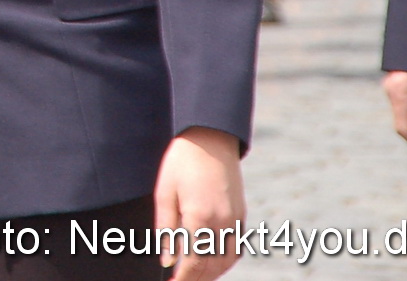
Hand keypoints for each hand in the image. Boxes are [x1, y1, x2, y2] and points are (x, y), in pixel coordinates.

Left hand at [153, 127, 244, 279]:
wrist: (211, 139)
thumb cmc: (181, 163)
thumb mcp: (164, 193)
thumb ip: (165, 229)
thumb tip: (165, 261)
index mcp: (200, 217)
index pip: (192, 263)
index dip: (181, 279)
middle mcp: (222, 223)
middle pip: (211, 267)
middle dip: (195, 280)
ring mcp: (235, 220)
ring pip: (226, 261)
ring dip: (210, 274)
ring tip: (192, 277)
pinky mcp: (241, 215)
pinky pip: (236, 249)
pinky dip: (224, 262)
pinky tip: (211, 264)